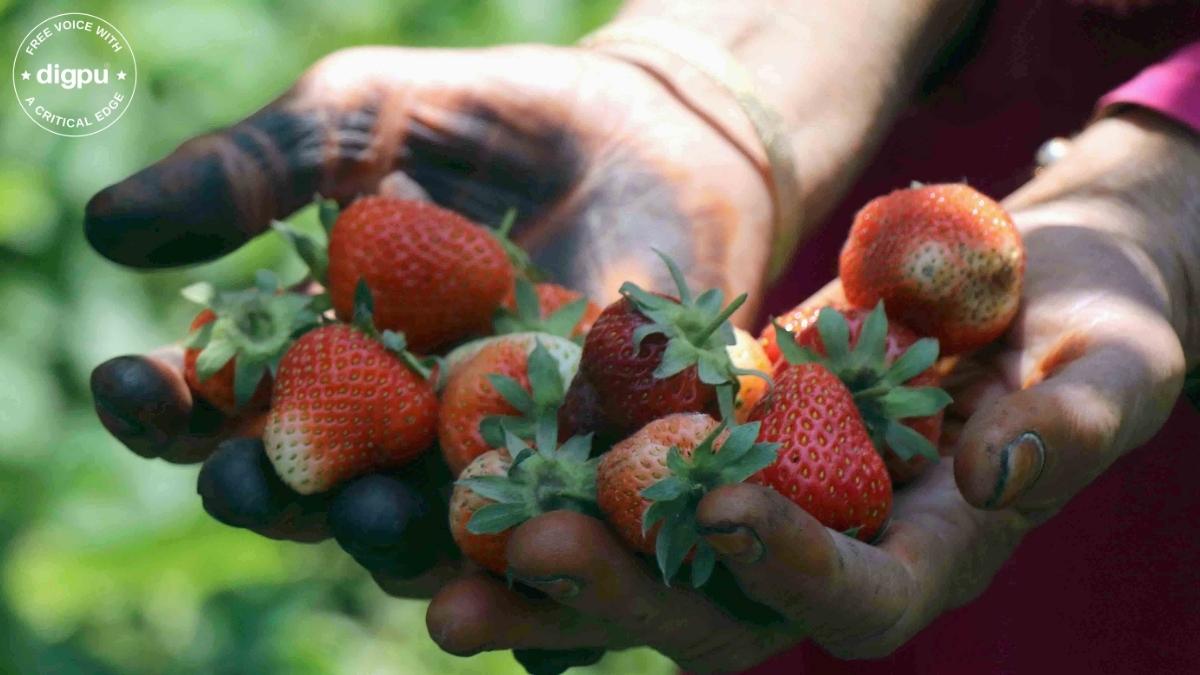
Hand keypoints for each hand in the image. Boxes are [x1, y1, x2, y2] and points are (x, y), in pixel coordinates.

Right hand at [87, 41, 771, 626]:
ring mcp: (487, 460)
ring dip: (395, 539)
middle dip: (277, 495)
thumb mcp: (359, 122)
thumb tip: (106, 227)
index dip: (166, 407)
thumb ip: (251, 172)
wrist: (647, 128)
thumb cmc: (486, 119)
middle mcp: (391, 429)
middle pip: (313, 494)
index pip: (218, 405)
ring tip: (376, 515)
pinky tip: (532, 543)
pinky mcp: (588, 468)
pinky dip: (545, 545)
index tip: (133, 386)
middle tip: (255, 482)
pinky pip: (563, 530)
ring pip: (430, 533)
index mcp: (316, 359)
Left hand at [423, 111, 1199, 668]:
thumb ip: (1071, 423)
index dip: (793, 568)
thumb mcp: (1110, 362)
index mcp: (929, 556)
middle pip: (717, 615)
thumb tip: (1000, 476)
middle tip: (523, 553)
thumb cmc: (1087, 324)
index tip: (724, 501)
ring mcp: (756, 512)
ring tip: (447, 570)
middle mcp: (827, 555)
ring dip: (549, 579)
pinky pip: (621, 485)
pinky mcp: (706, 453)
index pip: (859, 601)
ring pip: (645, 571)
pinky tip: (469, 473)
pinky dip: (552, 485)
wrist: (1017, 284)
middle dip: (621, 594)